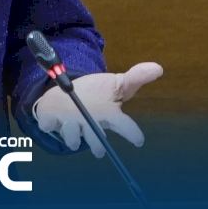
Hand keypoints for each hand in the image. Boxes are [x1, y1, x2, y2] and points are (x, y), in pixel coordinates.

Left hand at [34, 62, 163, 156]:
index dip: (131, 133)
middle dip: (96, 141)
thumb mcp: (115, 83)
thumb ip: (136, 77)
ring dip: (71, 130)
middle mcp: (90, 126)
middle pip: (95, 136)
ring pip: (72, 135)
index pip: (123, 125)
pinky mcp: (51, 122)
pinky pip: (49, 125)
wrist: (66, 96)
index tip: (138, 140)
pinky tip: (52, 118)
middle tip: (96, 139)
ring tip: (69, 121)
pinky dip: (49, 122)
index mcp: (107, 115)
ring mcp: (70, 126)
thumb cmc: (94, 93)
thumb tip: (158, 68)